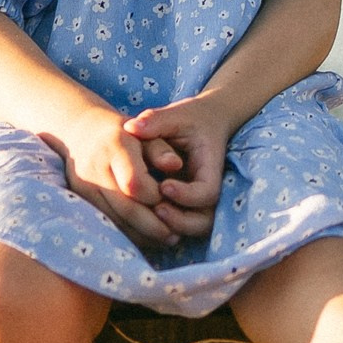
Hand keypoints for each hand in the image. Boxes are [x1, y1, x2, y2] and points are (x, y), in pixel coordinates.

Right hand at [57, 105, 175, 250]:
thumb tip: (176, 165)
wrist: (81, 131)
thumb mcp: (145, 133)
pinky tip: (145, 236)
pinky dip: (127, 233)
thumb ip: (161, 150)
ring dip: (142, 235)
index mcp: (115, 146)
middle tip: (175, 237)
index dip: (155, 196)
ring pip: (115, 221)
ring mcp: (84, 186)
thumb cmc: (124, 133)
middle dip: (153, 226)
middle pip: (126, 208)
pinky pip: (105, 223)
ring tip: (164, 239)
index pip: (135, 183)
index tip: (171, 199)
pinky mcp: (79, 199)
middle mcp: (96, 168)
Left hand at [122, 94, 229, 245]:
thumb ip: (156, 121)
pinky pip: (183, 225)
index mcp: (210, 168)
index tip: (163, 184)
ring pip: (195, 228)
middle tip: (157, 208)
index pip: (208, 192)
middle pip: (205, 220)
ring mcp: (200, 200)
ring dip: (175, 226)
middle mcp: (209, 189)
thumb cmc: (190, 119)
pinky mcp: (189, 206)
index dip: (187, 195)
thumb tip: (131, 127)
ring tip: (152, 213)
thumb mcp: (175, 115)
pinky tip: (148, 214)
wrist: (204, 122)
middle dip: (181, 220)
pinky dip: (168, 226)